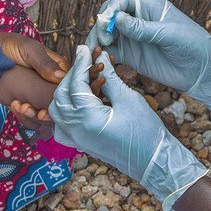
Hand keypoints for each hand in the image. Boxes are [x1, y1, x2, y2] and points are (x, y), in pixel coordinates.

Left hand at [10, 51, 104, 141]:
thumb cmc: (8, 46)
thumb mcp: (28, 49)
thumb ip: (45, 62)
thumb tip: (61, 75)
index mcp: (57, 69)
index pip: (71, 86)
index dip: (67, 97)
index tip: (58, 104)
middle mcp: (49, 85)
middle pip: (60, 106)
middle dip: (50, 112)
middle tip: (39, 113)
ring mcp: (36, 96)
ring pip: (45, 115)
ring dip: (34, 116)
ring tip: (21, 106)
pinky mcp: (23, 104)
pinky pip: (30, 118)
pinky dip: (24, 117)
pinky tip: (14, 105)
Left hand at [49, 46, 208, 210]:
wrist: (152, 161)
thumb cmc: (145, 131)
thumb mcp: (128, 99)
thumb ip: (110, 76)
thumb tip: (100, 56)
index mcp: (87, 118)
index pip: (75, 84)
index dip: (80, 63)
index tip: (85, 48)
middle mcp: (76, 130)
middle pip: (61, 95)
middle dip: (71, 75)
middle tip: (84, 60)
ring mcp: (76, 139)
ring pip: (57, 110)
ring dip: (65, 91)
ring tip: (81, 78)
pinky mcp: (80, 144)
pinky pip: (62, 125)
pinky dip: (65, 110)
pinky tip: (77, 101)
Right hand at [83, 0, 210, 109]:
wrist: (203, 72)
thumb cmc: (193, 45)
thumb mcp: (169, 34)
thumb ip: (142, 28)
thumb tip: (116, 18)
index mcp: (149, 7)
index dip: (112, 7)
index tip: (107, 20)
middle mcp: (138, 20)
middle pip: (111, 15)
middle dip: (102, 24)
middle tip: (105, 38)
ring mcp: (133, 38)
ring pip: (107, 33)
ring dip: (98, 39)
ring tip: (97, 50)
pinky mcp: (131, 56)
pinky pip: (111, 52)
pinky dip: (102, 54)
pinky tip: (99, 59)